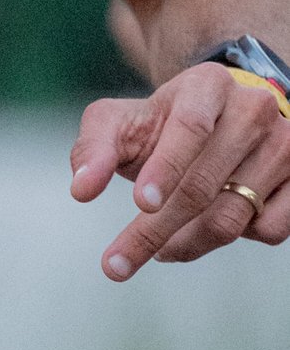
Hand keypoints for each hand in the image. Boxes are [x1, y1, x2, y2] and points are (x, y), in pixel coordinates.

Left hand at [70, 62, 289, 277]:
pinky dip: (235, 240)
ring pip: (234, 216)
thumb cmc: (160, 125)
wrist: (220, 120)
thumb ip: (93, 150)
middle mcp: (254, 109)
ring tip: (159, 248)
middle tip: (115, 264)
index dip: (166, 167)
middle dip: (155, 231)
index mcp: (208, 85)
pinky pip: (270, 229)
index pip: (191, 127)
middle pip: (204, 185)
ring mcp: (285, 143)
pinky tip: (210, 226)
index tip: (141, 205)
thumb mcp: (120, 124)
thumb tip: (81, 189)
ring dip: (187, 244)